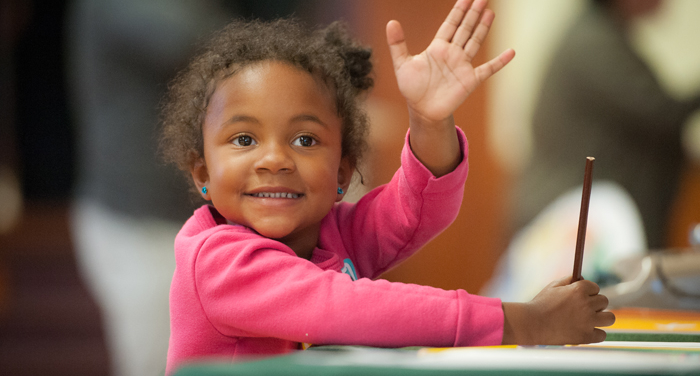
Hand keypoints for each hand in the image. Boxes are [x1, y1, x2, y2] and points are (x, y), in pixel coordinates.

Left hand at [386, 0, 514, 123]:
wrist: (422, 111)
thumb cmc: (412, 89)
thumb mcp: (401, 64)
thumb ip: (397, 43)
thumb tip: (391, 22)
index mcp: (438, 48)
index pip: (450, 24)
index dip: (458, 11)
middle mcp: (452, 54)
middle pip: (465, 29)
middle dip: (473, 13)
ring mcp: (463, 66)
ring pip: (475, 42)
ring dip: (483, 28)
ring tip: (490, 12)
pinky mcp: (470, 80)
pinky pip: (488, 69)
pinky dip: (499, 62)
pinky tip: (511, 52)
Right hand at [502, 276, 615, 344]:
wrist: (531, 324)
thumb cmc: (540, 304)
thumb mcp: (553, 286)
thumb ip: (569, 280)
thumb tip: (582, 278)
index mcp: (579, 289)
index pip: (595, 287)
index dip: (588, 292)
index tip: (582, 296)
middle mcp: (586, 304)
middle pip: (604, 301)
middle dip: (594, 304)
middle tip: (583, 308)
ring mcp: (588, 321)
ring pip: (610, 317)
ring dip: (602, 317)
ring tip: (591, 319)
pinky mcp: (586, 337)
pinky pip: (602, 334)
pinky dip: (595, 333)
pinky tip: (586, 331)